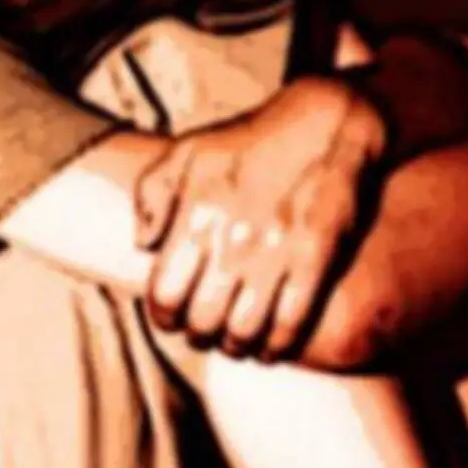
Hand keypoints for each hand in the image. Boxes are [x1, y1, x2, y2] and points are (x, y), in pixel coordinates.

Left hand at [134, 76, 386, 359]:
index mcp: (197, 213)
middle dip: (200, 334)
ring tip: (237, 342)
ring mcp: (277, 250)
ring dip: (237, 345)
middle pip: (203, 319)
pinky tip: (272, 345)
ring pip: (246, 329)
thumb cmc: (252, 139)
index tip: (173, 320)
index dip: (164, 318)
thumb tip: (142, 244)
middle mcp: (233, 237)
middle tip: (206, 332)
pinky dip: (278, 344)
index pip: (165, 294)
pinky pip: (292, 321)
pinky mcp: (316, 257)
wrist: (325, 122)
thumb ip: (151, 194)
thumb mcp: (189, 150)